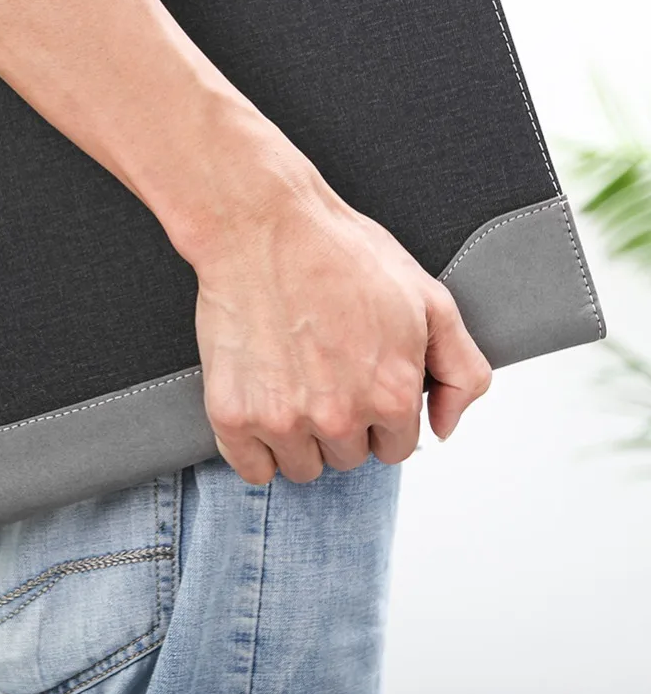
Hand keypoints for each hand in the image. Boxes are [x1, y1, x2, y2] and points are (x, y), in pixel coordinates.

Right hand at [189, 159, 491, 484]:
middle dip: (340, 423)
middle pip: (347, 458)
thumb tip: (445, 428)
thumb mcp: (428, 298)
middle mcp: (339, 417)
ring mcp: (282, 419)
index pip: (395, 447)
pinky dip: (254, 447)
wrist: (261, 225)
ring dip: (298, 437)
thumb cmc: (338, 250)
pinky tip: (258, 404)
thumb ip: (460, 370)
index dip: (378, 412)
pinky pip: (251, 468)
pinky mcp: (232, 415)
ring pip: (301, 467)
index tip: (356, 378)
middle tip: (320, 369)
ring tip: (288, 381)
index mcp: (392, 395)